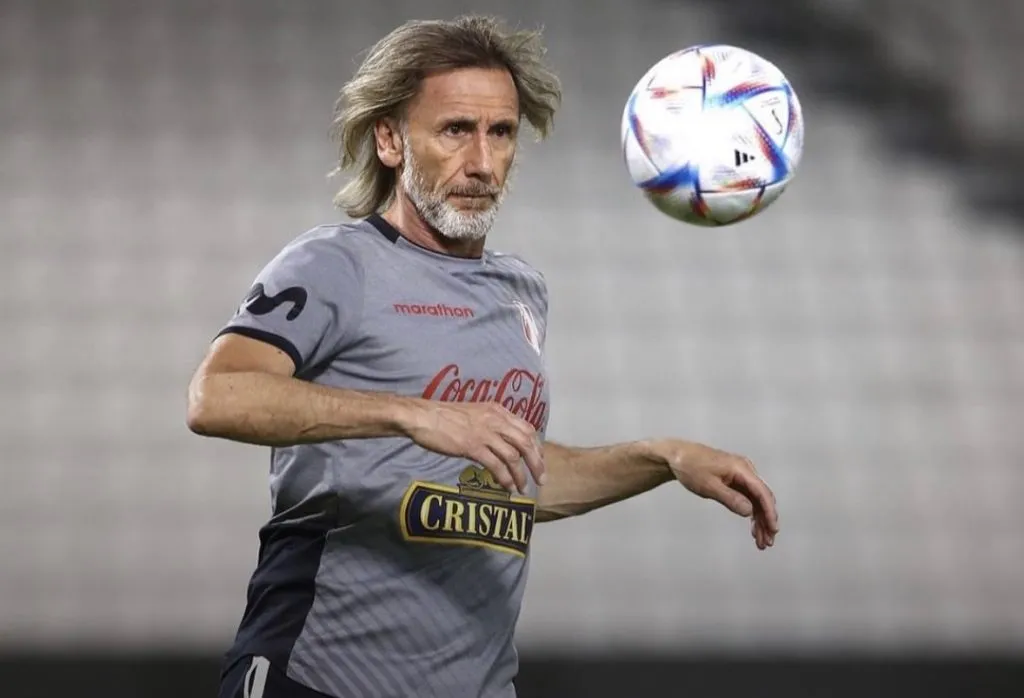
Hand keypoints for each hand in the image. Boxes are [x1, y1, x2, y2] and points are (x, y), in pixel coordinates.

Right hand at [401, 400, 545, 494]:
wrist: (423, 416)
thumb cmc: (444, 416)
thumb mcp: (474, 414)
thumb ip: (490, 424)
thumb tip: (502, 441)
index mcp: (497, 410)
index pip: (527, 428)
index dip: (536, 446)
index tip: (539, 460)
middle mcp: (495, 420)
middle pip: (525, 442)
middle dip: (536, 463)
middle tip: (541, 479)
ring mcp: (484, 433)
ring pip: (513, 456)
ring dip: (521, 475)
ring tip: (523, 488)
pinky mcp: (472, 446)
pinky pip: (496, 465)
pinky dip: (505, 478)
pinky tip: (507, 487)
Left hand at [656, 440, 778, 549]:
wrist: (677, 456)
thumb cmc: (691, 468)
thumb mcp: (709, 486)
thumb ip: (730, 498)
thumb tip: (749, 511)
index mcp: (741, 468)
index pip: (762, 492)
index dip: (769, 512)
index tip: (773, 530)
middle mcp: (745, 470)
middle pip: (762, 498)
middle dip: (766, 520)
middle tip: (766, 542)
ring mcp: (741, 475)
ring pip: (756, 500)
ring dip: (760, 520)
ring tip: (760, 541)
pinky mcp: (735, 480)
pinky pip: (748, 498)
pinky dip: (751, 513)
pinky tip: (753, 528)